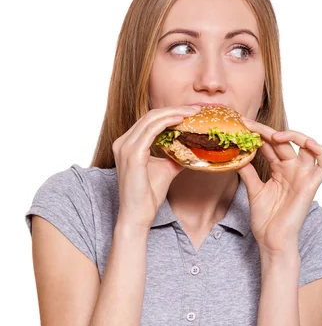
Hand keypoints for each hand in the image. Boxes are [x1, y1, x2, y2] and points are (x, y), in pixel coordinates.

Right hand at [112, 105, 199, 229]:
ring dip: (173, 113)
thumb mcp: (165, 170)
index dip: (170, 113)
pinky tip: (181, 121)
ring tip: (192, 112)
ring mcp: (125, 147)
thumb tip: (193, 148)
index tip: (190, 112)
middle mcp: (122, 142)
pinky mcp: (132, 154)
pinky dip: (167, 122)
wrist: (137, 216)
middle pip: (150, 116)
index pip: (149, 120)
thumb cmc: (148, 196)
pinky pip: (151, 130)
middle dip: (174, 109)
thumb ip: (175, 156)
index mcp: (127, 144)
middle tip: (195, 109)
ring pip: (151, 119)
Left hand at [238, 117, 321, 254]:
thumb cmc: (266, 220)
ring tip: (273, 136)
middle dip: (266, 131)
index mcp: (279, 170)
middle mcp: (293, 170)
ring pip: (306, 146)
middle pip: (284, 142)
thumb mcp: (253, 190)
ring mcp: (303, 176)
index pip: (270, 145)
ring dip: (293, 136)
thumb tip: (237, 154)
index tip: (241, 126)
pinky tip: (306, 143)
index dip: (258, 134)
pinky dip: (319, 151)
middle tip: (248, 124)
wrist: (272, 240)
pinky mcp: (312, 185)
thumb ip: (248, 172)